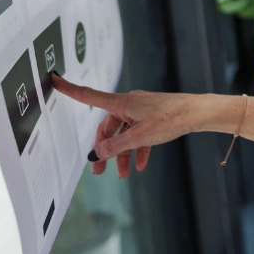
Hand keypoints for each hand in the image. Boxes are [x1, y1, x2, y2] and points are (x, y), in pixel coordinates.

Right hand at [52, 74, 213, 177]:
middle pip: (107, 126)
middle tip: (99, 172)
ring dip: (122, 154)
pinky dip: (138, 149)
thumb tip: (96, 154)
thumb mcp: (140, 136)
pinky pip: (140, 135)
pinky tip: (139, 166)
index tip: (54, 79)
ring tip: (123, 175)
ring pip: (125, 134)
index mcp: (122, 103)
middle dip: (104, 149)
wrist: (199, 113)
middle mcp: (129, 104)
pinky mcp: (154, 117)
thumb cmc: (172, 118)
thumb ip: (116, 146)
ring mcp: (142, 110)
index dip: (70, 89)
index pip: (89, 95)